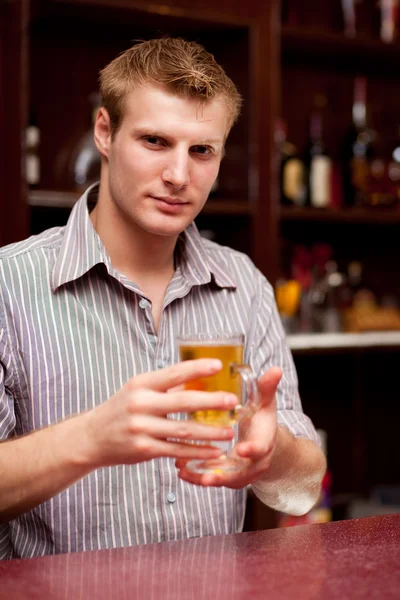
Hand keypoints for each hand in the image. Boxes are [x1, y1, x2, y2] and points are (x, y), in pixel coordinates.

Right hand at [80, 359, 236, 468]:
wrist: (91, 437)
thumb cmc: (120, 409)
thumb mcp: (137, 390)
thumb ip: (164, 386)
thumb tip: (196, 380)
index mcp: (141, 384)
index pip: (173, 373)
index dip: (197, 369)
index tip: (219, 366)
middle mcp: (140, 404)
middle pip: (182, 402)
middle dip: (211, 402)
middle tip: (232, 401)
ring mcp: (142, 428)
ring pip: (183, 430)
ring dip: (210, 432)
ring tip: (230, 431)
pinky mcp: (144, 449)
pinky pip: (177, 450)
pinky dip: (198, 451)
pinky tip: (214, 451)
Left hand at [175, 367, 281, 488]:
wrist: (263, 440)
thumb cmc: (261, 417)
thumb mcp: (265, 401)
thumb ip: (266, 387)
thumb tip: (275, 369)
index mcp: (265, 441)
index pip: (261, 447)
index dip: (252, 449)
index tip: (242, 449)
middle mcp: (255, 462)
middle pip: (241, 472)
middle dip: (223, 475)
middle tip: (206, 476)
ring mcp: (243, 472)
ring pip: (225, 479)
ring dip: (205, 477)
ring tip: (184, 470)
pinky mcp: (230, 477)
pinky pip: (215, 479)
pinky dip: (198, 477)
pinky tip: (181, 470)